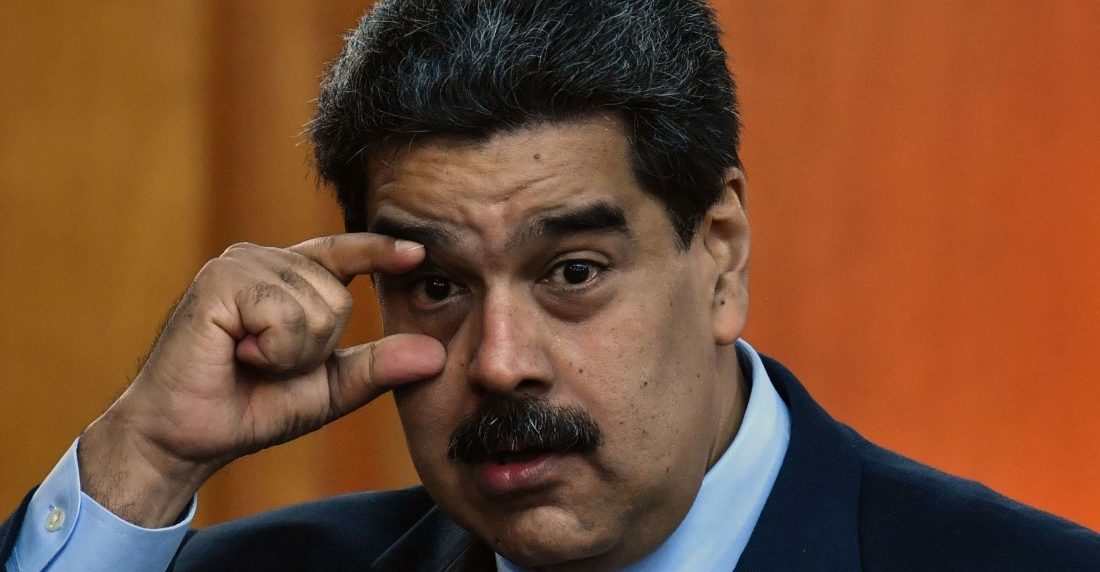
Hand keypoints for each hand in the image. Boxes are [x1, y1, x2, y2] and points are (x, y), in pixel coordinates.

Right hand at [78, 234, 444, 525]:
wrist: (186, 437)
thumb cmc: (252, 406)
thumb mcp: (329, 388)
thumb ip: (378, 367)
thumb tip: (436, 354)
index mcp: (286, 277)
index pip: (343, 254)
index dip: (381, 251)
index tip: (418, 253)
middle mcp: (262, 260)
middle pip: (338, 296)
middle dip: (315, 347)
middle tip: (267, 363)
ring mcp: (239, 264)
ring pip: (316, 305)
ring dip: (291, 353)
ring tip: (249, 358)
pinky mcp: (220, 281)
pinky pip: (285, 315)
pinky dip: (272, 350)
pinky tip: (236, 353)